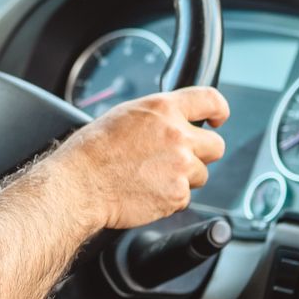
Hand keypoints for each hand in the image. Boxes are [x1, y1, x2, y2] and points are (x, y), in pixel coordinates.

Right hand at [48, 87, 231, 230]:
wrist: (79, 184)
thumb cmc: (92, 152)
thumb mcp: (125, 116)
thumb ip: (157, 118)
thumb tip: (172, 124)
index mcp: (163, 109)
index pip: (210, 100)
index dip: (219, 110)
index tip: (218, 119)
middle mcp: (177, 135)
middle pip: (215, 145)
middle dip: (201, 154)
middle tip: (178, 160)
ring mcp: (180, 166)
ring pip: (200, 175)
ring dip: (183, 178)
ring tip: (151, 178)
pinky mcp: (177, 194)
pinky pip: (184, 197)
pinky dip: (169, 198)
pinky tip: (145, 192)